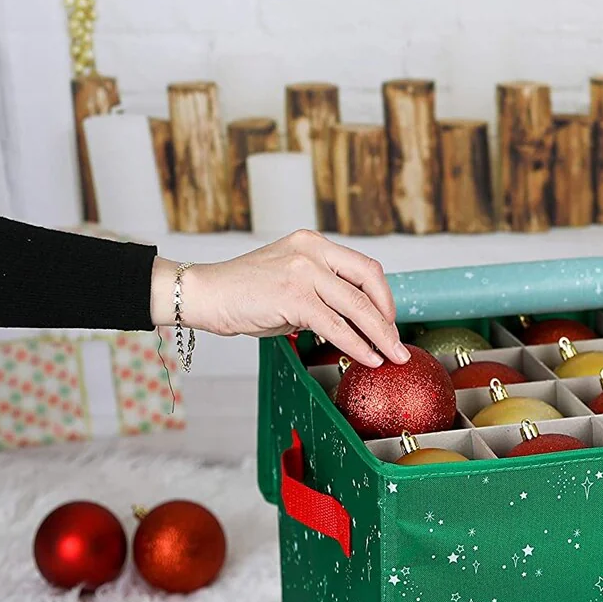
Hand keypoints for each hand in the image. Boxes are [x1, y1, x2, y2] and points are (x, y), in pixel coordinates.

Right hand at [150, 230, 407, 366]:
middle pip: (369, 283)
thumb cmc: (245, 294)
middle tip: (398, 344)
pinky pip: (336, 325)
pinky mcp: (292, 296)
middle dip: (389, 319)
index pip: (365, 268)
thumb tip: (357, 322)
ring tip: (392, 356)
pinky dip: (356, 344)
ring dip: (380, 335)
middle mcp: (311, 251)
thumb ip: (323, 296)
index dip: (384, 297)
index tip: (390, 322)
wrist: (204, 294)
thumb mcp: (291, 284)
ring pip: (357, 306)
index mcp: (314, 244)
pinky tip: (368, 358)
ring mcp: (302, 271)